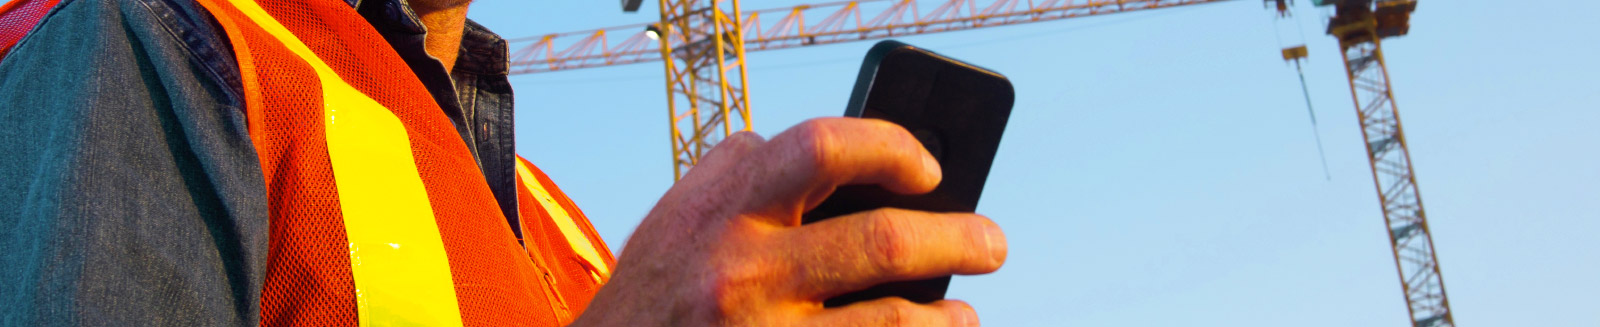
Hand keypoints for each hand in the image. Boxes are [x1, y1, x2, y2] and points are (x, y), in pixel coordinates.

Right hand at [572, 118, 1006, 325]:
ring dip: (946, 320)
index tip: (927, 170)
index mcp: (724, 210)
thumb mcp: (681, 214)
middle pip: (884, 241)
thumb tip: (843, 158)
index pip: (822, 148)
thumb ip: (746, 170)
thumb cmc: (655, 289)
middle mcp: (743, 273)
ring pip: (892, 324)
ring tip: (963, 316)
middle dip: (960, 239)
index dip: (892, 148)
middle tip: (991, 243)